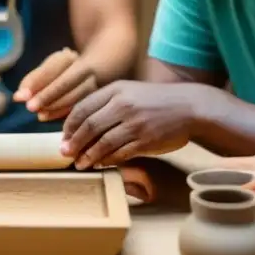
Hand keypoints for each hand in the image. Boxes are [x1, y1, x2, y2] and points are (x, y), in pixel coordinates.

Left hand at [13, 48, 96, 120]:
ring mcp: (92, 85)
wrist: (89, 74)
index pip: (50, 70)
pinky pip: (77, 108)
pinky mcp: (94, 100)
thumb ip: (32, 81)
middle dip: (45, 96)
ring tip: (37, 113)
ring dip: (52, 107)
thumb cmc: (59, 73)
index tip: (19, 96)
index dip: (34, 83)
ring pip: (73, 97)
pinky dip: (60, 114)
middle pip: (64, 83)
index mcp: (68, 57)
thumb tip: (18, 97)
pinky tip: (45, 117)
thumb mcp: (46, 71)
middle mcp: (83, 69)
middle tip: (29, 107)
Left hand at [60, 80, 196, 168]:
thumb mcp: (130, 91)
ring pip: (102, 142)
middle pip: (89, 125)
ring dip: (88, 155)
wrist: (189, 107)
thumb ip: (107, 102)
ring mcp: (135, 122)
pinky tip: (100, 164)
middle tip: (65, 153)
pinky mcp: (146, 140)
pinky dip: (106, 160)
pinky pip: (119, 153)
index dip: (69, 125)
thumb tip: (82, 122)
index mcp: (116, 89)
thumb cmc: (156, 101)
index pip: (83, 107)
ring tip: (80, 164)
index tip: (64, 136)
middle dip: (74, 142)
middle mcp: (123, 104)